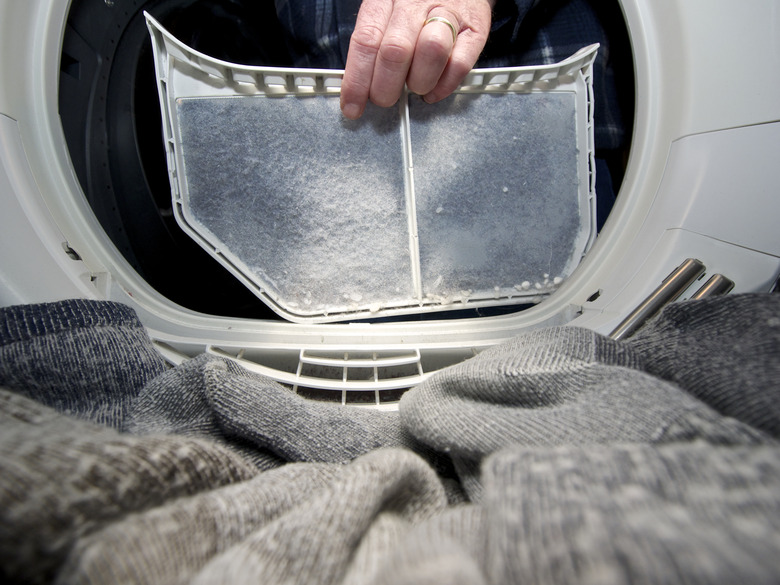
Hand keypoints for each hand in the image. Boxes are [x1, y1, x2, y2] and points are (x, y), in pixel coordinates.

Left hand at [340, 0, 494, 118]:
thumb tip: (356, 88)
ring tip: (415, 87)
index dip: (357, 80)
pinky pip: (459, 63)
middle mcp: (415, 2)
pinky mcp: (474, 28)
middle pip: (396, 50)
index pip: (365, 41)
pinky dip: (444, 86)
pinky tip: (434, 89)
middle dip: (386, 88)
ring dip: (419, 82)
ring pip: (431, 51)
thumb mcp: (387, 14)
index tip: (352, 106)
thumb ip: (372, 46)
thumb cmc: (417, 4)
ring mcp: (448, 12)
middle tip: (385, 97)